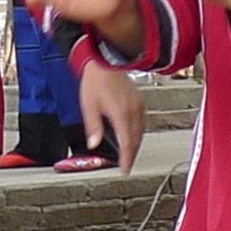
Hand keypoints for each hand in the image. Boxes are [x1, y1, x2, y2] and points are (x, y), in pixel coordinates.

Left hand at [79, 60, 143, 174]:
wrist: (107, 61)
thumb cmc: (96, 80)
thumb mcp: (89, 106)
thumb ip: (93, 127)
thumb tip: (94, 144)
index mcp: (121, 114)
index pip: (127, 143)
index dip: (127, 159)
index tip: (124, 170)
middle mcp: (133, 111)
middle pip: (136, 140)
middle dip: (132, 155)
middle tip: (127, 166)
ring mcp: (138, 106)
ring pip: (141, 132)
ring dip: (136, 144)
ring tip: (129, 154)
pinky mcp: (139, 101)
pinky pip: (142, 122)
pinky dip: (138, 133)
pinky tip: (132, 135)